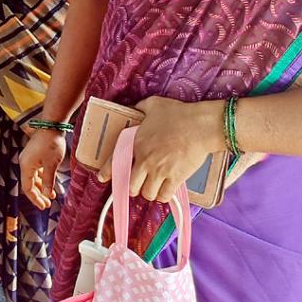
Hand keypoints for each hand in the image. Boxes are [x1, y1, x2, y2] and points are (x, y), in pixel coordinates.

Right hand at [19, 128, 66, 209]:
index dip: (35, 199)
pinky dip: (43, 178)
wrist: (52, 126)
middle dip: (38, 194)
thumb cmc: (51, 144)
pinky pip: (36, 170)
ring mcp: (29, 158)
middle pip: (29, 183)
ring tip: (51, 195)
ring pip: (33, 177)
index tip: (44, 206)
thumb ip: (48, 181)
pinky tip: (50, 183)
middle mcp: (25, 162)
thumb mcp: (51, 165)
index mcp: (26, 166)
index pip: (27, 188)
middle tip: (48, 203)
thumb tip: (46, 195)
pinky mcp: (34, 155)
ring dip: (41, 186)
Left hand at [97, 96, 224, 203]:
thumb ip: (139, 108)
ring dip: (149, 191)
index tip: (102, 178)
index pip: (115, 161)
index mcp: (135, 143)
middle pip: (131, 185)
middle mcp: (145, 160)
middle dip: (133, 186)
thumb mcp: (152, 104)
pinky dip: (164, 196)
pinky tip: (165, 191)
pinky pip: (165, 196)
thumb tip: (133, 108)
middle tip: (138, 183)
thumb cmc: (177, 113)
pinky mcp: (175, 178)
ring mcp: (160, 171)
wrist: (200, 126)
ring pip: (147, 193)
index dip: (107, 172)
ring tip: (153, 186)